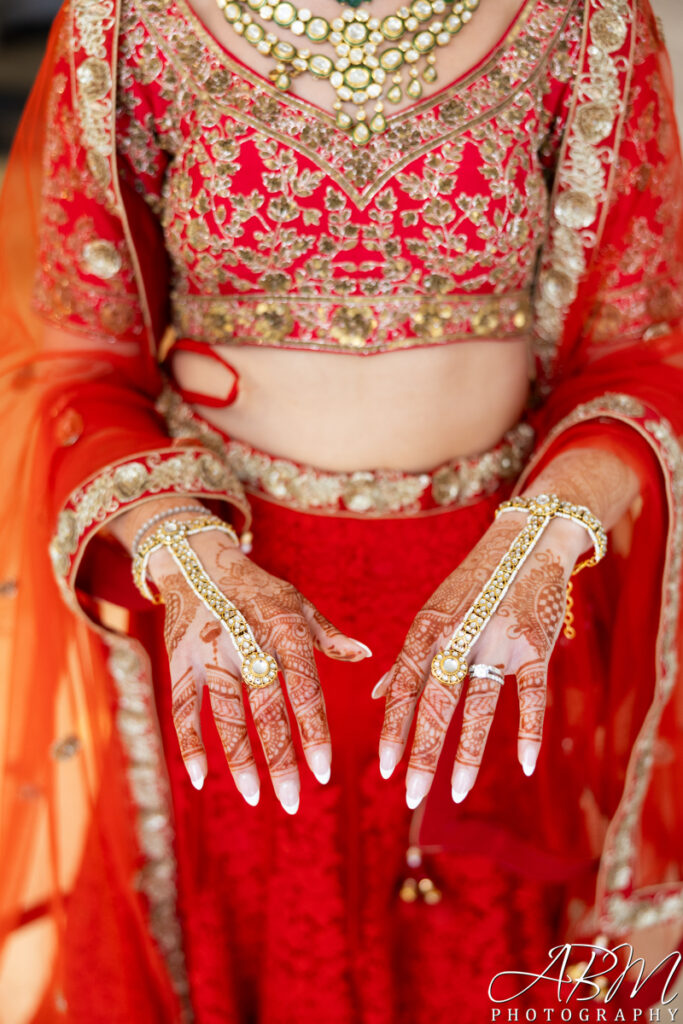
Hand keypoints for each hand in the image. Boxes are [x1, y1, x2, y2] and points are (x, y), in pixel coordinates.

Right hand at [148, 531, 370, 812]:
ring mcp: (210, 652)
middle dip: (280, 759)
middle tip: (292, 801)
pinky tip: (200, 778)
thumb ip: (328, 635)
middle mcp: (248, 642)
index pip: (304, 688)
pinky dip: (189, 743)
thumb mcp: (296, 602)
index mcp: (283, 629)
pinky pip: (182, 707)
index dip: (313, 731)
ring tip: (255, 797)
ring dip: (240, 759)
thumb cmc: (257, 588)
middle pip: (266, 710)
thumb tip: (366, 656)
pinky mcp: (179, 659)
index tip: (323, 771)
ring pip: (226, 715)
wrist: (196, 559)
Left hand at [375, 512, 588, 808]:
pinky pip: (532, 694)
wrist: (528, 543)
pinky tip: (523, 764)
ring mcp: (498, 640)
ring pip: (479, 704)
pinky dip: (530, 730)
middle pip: (436, 702)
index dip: (393, 727)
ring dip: (466, 752)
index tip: (383, 766)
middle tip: (409, 795)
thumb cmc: (473, 585)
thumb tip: (374, 696)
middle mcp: (458, 635)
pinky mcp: (536, 644)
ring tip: (454, 792)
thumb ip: (406, 660)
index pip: (404, 686)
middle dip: (421, 752)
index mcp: (428, 629)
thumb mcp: (433, 616)